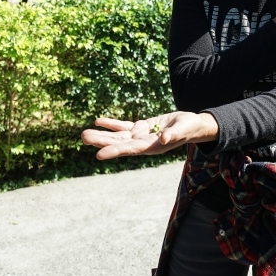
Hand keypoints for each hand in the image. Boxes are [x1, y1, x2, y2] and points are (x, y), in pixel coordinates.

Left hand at [81, 111, 218, 160]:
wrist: (192, 125)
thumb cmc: (190, 127)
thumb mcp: (184, 128)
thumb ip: (174, 134)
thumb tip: (163, 139)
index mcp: (152, 147)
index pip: (130, 150)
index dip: (114, 151)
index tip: (99, 154)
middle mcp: (143, 144)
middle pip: (119, 143)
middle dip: (101, 141)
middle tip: (84, 138)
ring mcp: (140, 136)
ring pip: (118, 136)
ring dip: (102, 134)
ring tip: (84, 134)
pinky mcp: (141, 128)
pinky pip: (124, 126)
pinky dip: (111, 124)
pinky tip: (99, 120)